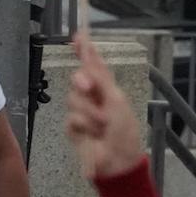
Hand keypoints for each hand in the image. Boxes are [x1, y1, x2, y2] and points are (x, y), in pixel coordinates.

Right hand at [66, 37, 145, 180]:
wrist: (118, 160)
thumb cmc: (124, 130)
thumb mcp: (116, 101)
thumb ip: (101, 79)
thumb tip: (89, 57)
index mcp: (108, 89)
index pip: (95, 67)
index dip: (86, 51)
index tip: (79, 36)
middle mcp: (94, 98)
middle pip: (79, 80)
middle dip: (82, 81)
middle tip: (88, 86)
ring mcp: (82, 113)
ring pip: (74, 99)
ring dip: (90, 111)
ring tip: (102, 124)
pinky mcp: (74, 129)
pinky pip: (71, 119)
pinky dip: (84, 124)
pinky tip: (93, 133)